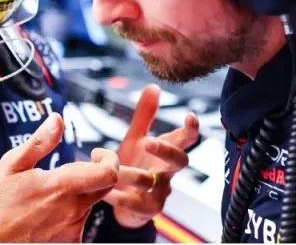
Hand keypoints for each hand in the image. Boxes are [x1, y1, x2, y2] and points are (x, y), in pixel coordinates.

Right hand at [0, 113, 119, 241]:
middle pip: (103, 187)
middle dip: (93, 174)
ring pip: (90, 204)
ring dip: (79, 195)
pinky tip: (49, 212)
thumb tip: (57, 120)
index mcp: (60, 187)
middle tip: (70, 171)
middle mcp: (71, 211)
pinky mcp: (68, 243)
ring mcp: (71, 230)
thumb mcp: (12, 165)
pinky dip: (71, 214)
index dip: (109, 159)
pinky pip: (80, 224)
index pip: (108, 173)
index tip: (96, 154)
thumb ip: (40, 142)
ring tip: (50, 195)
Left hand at [106, 84, 199, 228]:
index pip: (185, 139)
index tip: (190, 116)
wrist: (123, 202)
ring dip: (132, 174)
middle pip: (180, 162)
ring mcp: (160, 193)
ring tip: (113, 166)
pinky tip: (105, 191)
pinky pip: (136, 205)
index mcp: (166, 152)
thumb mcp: (136, 139)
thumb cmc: (135, 165)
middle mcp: (168, 172)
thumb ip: (145, 115)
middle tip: (147, 141)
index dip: (190, 129)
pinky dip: (119, 197)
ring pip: (155, 184)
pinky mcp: (147, 211)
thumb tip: (154, 85)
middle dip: (166, 151)